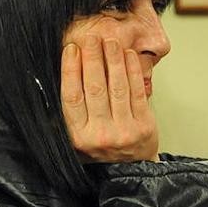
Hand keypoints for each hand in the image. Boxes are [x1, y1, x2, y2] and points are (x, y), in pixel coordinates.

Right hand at [60, 34, 158, 161]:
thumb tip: (63, 70)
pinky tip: (128, 55)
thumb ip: (70, 111)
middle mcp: (100, 134)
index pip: (71, 97)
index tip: (71, 48)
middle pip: (94, 88)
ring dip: (113, 60)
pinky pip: (137, 92)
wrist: (131, 169)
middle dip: (93, 58)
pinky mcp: (144, 126)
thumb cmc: (101, 147)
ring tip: (110, 41)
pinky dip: (132, 71)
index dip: (71, 70)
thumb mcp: (78, 136)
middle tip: (92, 37)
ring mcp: (124, 130)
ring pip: (117, 87)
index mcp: (78, 136)